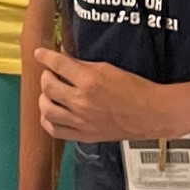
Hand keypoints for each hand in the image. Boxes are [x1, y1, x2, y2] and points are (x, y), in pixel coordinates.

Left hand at [34, 48, 168, 142]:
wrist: (150, 114)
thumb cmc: (134, 90)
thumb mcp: (108, 68)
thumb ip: (83, 65)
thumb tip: (64, 58)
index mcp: (90, 81)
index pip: (58, 64)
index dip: (45, 56)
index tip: (39, 54)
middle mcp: (82, 102)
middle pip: (48, 86)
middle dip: (45, 76)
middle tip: (50, 74)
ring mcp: (81, 121)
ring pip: (46, 109)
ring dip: (44, 98)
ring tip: (50, 94)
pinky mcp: (84, 135)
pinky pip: (55, 130)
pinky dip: (48, 120)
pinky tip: (51, 113)